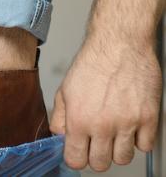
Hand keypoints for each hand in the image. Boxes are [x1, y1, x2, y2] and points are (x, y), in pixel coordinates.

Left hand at [50, 37, 161, 171]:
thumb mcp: (65, 89)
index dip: (76, 157)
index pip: (75, 159)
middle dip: (96, 156)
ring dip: (117, 150)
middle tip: (96, 143)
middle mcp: (103, 125)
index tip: (79, 151)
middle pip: (100, 164)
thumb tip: (59, 134)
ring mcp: (128, 123)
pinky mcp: (149, 117)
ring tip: (114, 133)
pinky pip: (145, 146)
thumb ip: (60, 116)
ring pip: (123, 158)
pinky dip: (139, 140)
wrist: (119, 45)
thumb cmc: (93, 62)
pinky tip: (130, 126)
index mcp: (79, 120)